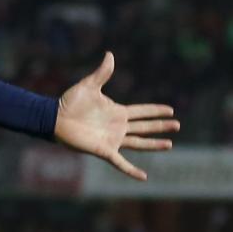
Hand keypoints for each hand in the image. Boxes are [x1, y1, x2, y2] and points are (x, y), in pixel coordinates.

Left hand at [53, 51, 178, 180]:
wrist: (55, 118)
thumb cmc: (70, 102)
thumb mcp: (89, 85)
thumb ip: (102, 73)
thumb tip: (110, 54)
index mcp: (117, 112)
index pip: (142, 111)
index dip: (156, 110)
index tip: (171, 110)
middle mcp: (118, 126)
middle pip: (145, 127)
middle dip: (161, 126)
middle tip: (177, 125)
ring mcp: (113, 139)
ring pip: (139, 143)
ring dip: (154, 144)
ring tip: (170, 144)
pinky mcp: (104, 150)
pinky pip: (121, 163)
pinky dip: (132, 170)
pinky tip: (144, 177)